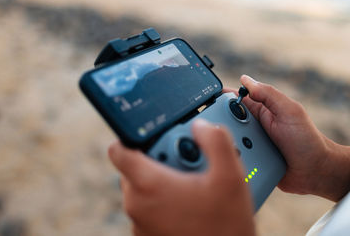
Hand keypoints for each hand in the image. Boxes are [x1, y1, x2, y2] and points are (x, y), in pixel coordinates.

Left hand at [108, 119, 255, 235]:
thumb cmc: (225, 226)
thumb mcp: (230, 176)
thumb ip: (216, 141)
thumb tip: (199, 125)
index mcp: (147, 184)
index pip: (119, 149)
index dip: (135, 137)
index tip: (158, 137)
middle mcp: (136, 204)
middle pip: (136, 165)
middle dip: (161, 157)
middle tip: (190, 162)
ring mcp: (139, 222)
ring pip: (144, 186)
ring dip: (165, 178)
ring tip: (195, 184)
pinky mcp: (147, 233)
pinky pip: (150, 205)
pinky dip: (165, 198)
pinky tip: (191, 202)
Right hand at [224, 75, 349, 201]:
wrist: (316, 173)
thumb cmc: (307, 140)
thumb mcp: (290, 111)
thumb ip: (269, 94)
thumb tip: (245, 79)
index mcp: (261, 110)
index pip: (235, 99)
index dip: (221, 98)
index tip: (207, 100)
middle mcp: (253, 126)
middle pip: (226, 120)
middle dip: (219, 122)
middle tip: (212, 125)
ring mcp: (250, 144)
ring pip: (227, 139)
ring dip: (224, 141)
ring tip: (219, 143)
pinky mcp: (250, 161)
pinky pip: (234, 157)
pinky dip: (229, 156)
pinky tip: (225, 159)